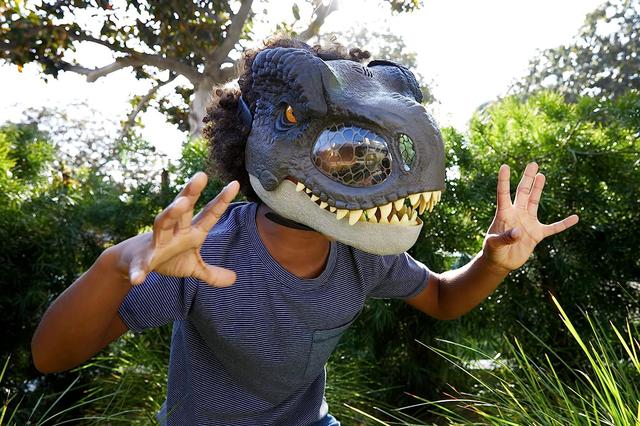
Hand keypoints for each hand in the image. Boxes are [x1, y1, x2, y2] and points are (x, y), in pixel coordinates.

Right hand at [118, 172, 239, 285]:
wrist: (133, 262)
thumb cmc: (168, 258)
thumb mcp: (193, 267)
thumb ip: (212, 273)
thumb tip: (234, 279)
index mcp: (191, 232)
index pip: (209, 214)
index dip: (221, 200)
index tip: (235, 184)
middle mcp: (174, 231)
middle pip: (183, 209)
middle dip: (191, 193)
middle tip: (201, 175)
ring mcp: (157, 242)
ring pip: (163, 222)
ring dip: (171, 213)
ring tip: (181, 204)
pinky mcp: (142, 259)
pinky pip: (140, 265)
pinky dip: (138, 271)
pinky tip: (139, 279)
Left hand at [482, 162, 578, 272]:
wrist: (500, 262)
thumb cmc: (492, 251)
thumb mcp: (494, 244)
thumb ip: (505, 237)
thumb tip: (519, 231)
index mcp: (504, 214)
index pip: (503, 194)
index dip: (504, 181)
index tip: (504, 166)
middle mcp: (517, 214)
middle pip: (523, 192)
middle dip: (528, 178)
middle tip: (533, 164)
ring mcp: (528, 222)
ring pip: (535, 202)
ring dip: (538, 189)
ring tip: (541, 175)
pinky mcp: (537, 234)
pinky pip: (553, 228)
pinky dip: (564, 224)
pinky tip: (575, 218)